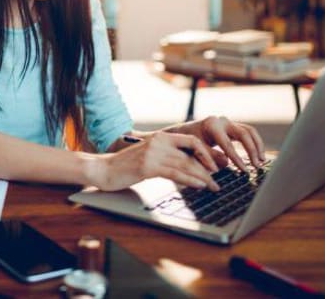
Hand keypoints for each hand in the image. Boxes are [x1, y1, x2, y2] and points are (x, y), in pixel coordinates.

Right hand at [88, 132, 220, 191]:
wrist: (103, 169)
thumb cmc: (126, 166)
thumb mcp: (149, 157)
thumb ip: (167, 157)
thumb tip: (191, 167)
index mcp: (160, 137)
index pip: (191, 141)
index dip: (207, 152)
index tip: (217, 164)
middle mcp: (158, 142)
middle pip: (191, 155)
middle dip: (209, 168)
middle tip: (221, 179)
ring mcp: (153, 153)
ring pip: (186, 165)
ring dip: (203, 177)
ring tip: (214, 187)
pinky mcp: (148, 166)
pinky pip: (175, 173)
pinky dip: (190, 180)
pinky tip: (200, 185)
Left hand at [172, 116, 265, 171]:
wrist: (184, 132)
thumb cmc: (188, 143)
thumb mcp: (195, 150)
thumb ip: (209, 156)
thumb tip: (226, 163)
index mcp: (211, 126)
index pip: (228, 144)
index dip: (237, 159)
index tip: (245, 171)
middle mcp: (222, 121)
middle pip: (244, 134)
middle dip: (252, 150)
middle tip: (257, 166)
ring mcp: (228, 122)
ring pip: (249, 131)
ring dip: (257, 146)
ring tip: (261, 161)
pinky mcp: (232, 126)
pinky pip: (248, 133)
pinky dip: (255, 143)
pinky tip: (258, 156)